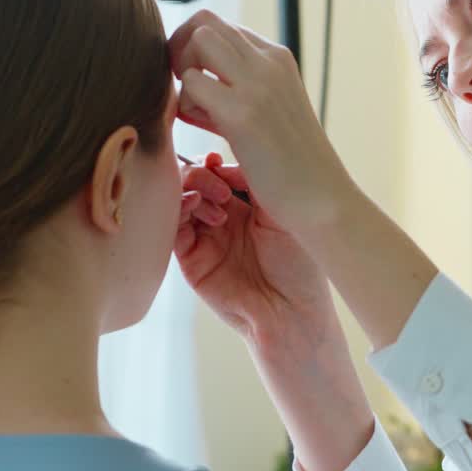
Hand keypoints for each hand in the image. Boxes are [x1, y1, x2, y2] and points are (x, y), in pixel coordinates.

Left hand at [169, 10, 360, 238]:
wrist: (323, 200)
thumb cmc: (292, 166)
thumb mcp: (269, 113)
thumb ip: (235, 90)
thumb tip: (194, 81)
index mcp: (277, 59)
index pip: (221, 27)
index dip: (199, 54)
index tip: (204, 90)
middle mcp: (269, 62)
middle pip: (204, 22)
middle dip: (180, 52)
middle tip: (187, 94)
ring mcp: (258, 85)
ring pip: (197, 41)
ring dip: (184, 75)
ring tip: (199, 113)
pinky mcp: (244, 114)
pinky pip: (192, 83)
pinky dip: (187, 105)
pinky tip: (206, 131)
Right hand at [175, 152, 334, 343]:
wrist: (292, 311)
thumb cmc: (299, 264)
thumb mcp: (280, 210)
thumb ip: (251, 180)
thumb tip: (218, 159)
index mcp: (247, 204)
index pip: (217, 170)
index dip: (214, 162)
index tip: (219, 159)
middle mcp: (223, 218)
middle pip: (193, 180)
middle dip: (202, 174)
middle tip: (222, 188)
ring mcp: (205, 238)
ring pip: (179, 199)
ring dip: (192, 189)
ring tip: (218, 202)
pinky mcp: (191, 260)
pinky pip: (172, 228)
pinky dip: (178, 210)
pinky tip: (195, 206)